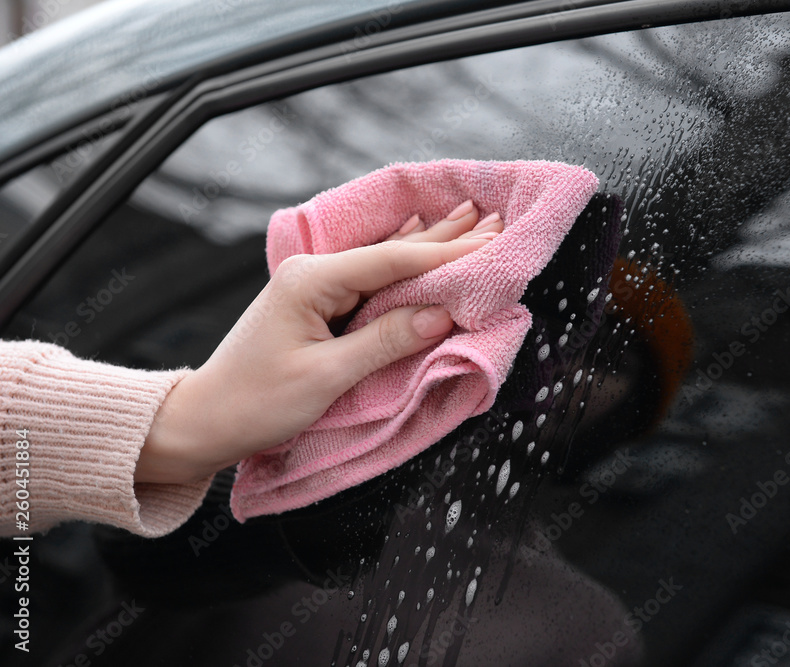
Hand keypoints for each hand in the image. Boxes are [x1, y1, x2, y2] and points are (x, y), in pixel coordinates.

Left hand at [136, 201, 503, 484]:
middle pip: (391, 251)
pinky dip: (403, 265)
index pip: (393, 261)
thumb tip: (440, 315)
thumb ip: (384, 341)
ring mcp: (314, 287)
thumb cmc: (254, 403)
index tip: (491, 244)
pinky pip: (370, 279)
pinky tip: (416, 238)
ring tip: (467, 220)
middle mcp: (313, 273)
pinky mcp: (317, 305)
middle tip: (493, 220)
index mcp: (312, 281)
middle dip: (444, 236)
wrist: (205, 420)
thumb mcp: (324, 377)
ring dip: (428, 244)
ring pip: (383, 261)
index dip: (446, 253)